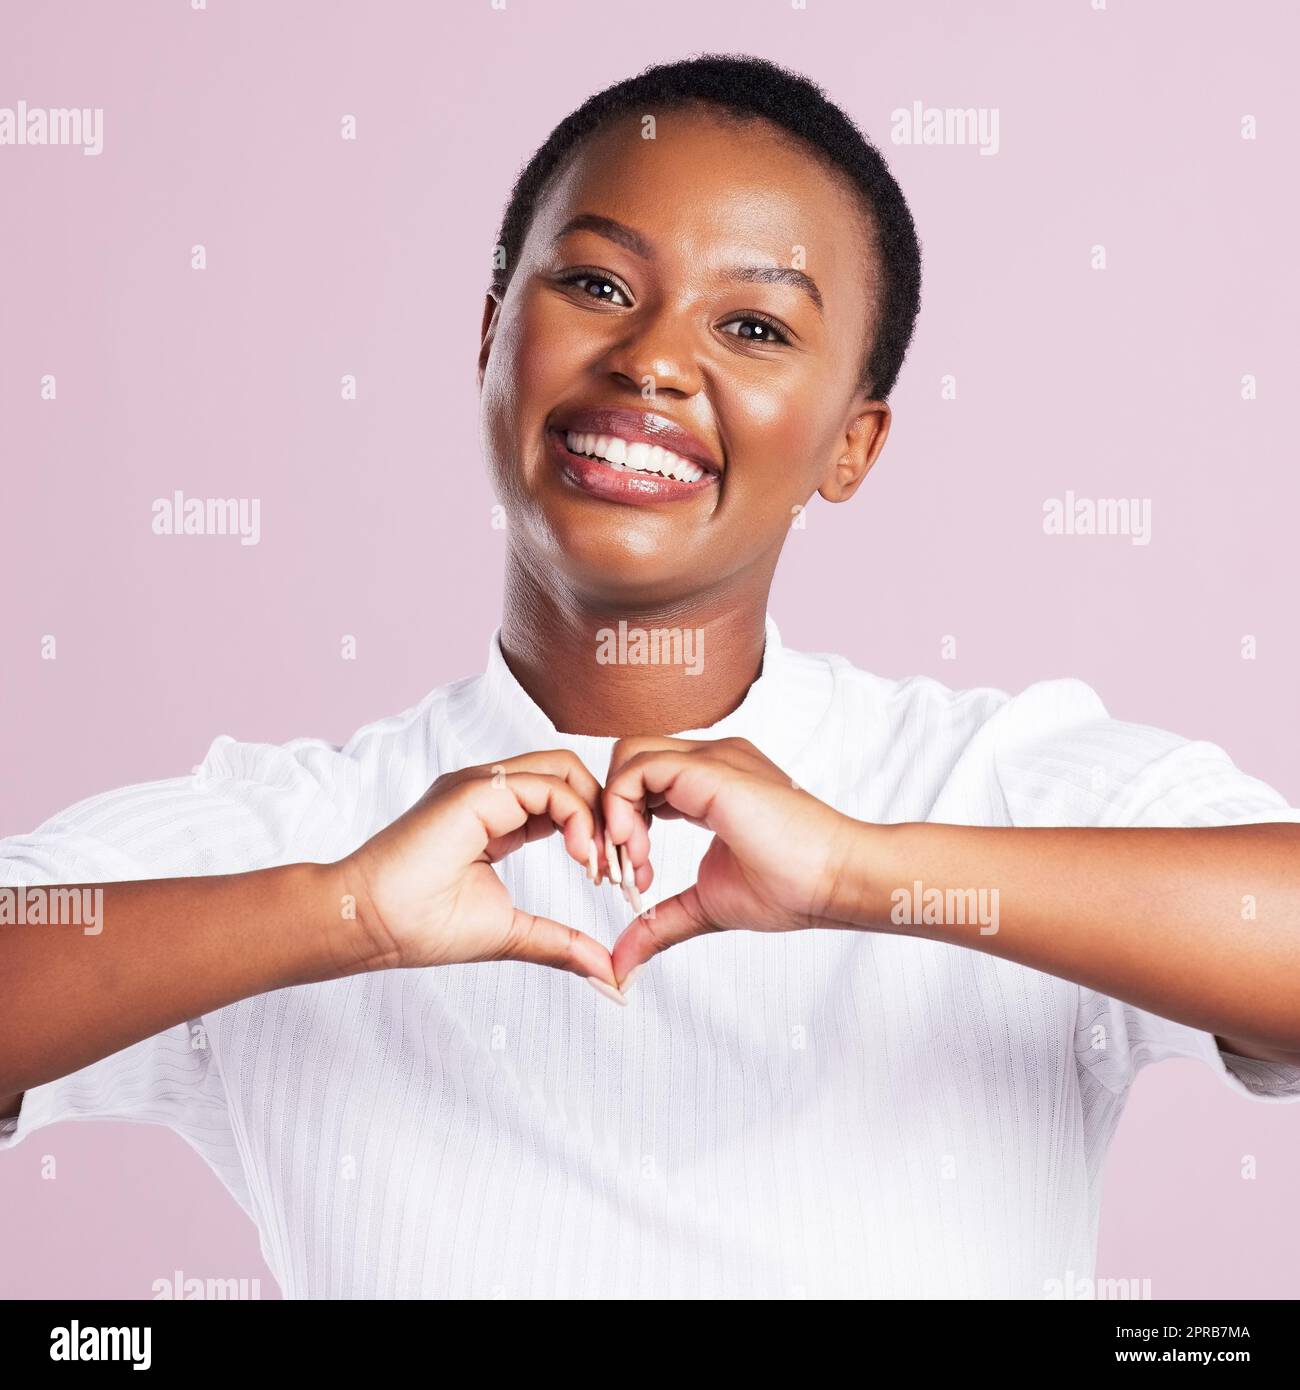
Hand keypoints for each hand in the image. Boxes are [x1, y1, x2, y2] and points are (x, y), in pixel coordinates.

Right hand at [336, 750, 618, 983]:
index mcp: (495, 816)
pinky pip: (545, 784)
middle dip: (607, 814)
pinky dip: (577, 815)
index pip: (564, 798)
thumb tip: (608, 973)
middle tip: (618, 866)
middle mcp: (489, 792)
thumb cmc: (419, 927)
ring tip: (600, 865)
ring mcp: (480, 785)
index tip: (610, 878)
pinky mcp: (474, 791)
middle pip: (571, 773)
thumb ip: (559, 943)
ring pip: (564, 769)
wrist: (366, 925)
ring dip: (596, 813)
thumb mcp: (510, 933)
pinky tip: (582, 857)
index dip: (597, 830)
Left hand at [601, 736, 864, 982]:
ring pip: (628, 756)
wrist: (837, 881)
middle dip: (609, 814)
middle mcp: (709, 761)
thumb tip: (622, 964)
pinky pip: (639, 768)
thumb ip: (660, 923)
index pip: (642, 782)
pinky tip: (640, 850)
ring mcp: (711, 759)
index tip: (634, 879)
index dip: (623, 826)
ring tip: (635, 861)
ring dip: (613, 811)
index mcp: (710, 784)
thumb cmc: (793, 888)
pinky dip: (621, 806)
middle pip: (628, 761)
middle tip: (621, 868)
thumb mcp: (706, 905)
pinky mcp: (711, 770)